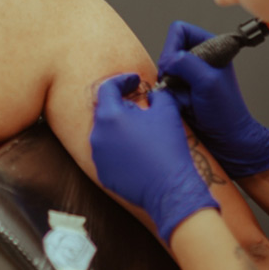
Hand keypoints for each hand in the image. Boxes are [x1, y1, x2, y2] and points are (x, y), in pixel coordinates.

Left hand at [90, 73, 219, 243]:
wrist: (170, 189)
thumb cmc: (168, 147)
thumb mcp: (167, 111)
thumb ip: (157, 95)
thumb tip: (152, 95)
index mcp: (110, 116)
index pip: (107, 88)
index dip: (122, 80)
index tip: (135, 80)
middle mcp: (98, 135)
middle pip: (104, 110)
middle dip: (121, 105)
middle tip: (140, 106)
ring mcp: (98, 156)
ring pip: (105, 133)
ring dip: (120, 128)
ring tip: (141, 130)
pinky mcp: (103, 173)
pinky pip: (108, 154)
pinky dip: (119, 148)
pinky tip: (137, 152)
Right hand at [158, 21, 268, 177]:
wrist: (228, 142)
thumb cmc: (226, 113)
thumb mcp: (208, 82)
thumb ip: (185, 63)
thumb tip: (167, 61)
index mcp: (211, 46)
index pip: (178, 30)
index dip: (173, 47)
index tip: (179, 67)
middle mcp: (199, 57)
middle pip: (167, 51)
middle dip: (171, 71)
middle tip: (184, 87)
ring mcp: (189, 75)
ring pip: (163, 70)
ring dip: (170, 86)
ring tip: (187, 100)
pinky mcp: (181, 90)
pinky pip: (163, 86)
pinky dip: (169, 96)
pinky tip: (183, 106)